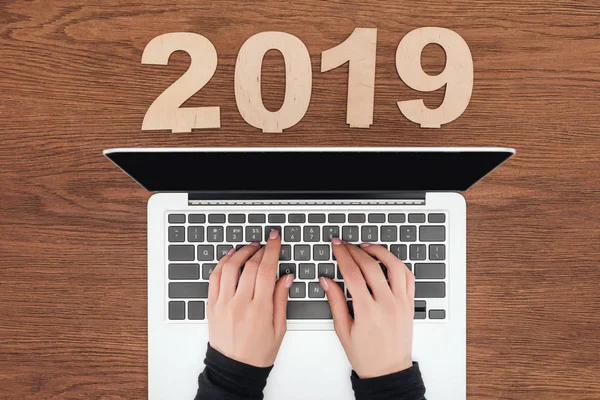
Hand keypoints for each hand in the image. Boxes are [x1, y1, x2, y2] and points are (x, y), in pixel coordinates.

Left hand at [207, 230, 292, 366]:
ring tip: (250, 246)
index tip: (274, 239)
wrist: (234, 369)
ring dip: (241, 252)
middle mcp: (240, 304)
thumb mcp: (279, 328)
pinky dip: (222, 262)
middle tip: (266, 242)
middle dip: (260, 249)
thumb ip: (281, 299)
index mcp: (260, 309)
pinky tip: (230, 256)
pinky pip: (214, 277)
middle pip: (250, 265)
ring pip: (230, 267)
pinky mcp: (212, 305)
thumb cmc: (258, 353)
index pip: (267, 270)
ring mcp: (223, 303)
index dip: (272, 250)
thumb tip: (286, 277)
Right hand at [320, 238, 414, 377]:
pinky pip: (408, 277)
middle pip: (370, 266)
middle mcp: (387, 304)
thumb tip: (326, 280)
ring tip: (366, 246)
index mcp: (367, 311)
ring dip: (379, 251)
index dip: (342, 255)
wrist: (389, 371)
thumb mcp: (343, 330)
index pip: (352, 274)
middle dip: (355, 250)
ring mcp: (401, 303)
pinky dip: (398, 264)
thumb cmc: (366, 356)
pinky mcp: (410, 304)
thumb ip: (335, 302)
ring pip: (394, 266)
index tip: (336, 246)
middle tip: (345, 244)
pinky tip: (387, 260)